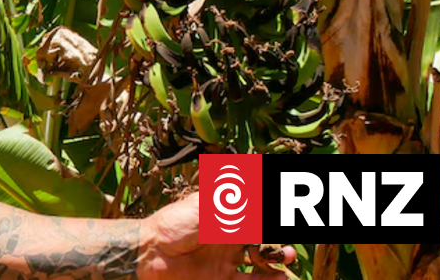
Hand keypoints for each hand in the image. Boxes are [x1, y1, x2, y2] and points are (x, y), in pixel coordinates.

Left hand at [137, 192, 294, 279]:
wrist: (150, 252)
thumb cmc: (176, 223)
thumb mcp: (205, 204)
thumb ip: (233, 195)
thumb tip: (257, 170)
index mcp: (224, 216)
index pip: (254, 215)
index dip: (270, 216)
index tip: (286, 214)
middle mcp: (227, 238)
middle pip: (261, 240)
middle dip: (278, 243)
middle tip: (288, 249)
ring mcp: (225, 259)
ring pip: (260, 262)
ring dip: (277, 261)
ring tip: (288, 258)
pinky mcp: (220, 278)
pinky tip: (282, 278)